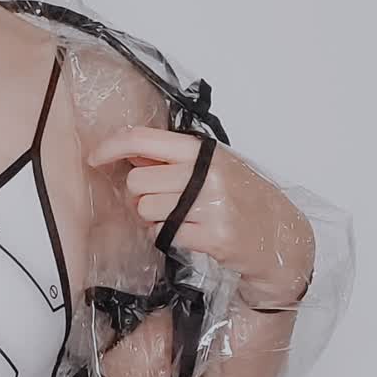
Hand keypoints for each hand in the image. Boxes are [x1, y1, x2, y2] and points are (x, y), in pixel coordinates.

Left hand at [89, 127, 314, 306]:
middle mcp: (208, 174)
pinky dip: (168, 238)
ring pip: (146, 210)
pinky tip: (192, 235)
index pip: (144, 138)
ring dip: (154, 220)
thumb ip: (174, 160)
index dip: (111, 146)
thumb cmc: (246, 200)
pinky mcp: (213, 236)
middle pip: (137, 182)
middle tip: (161, 203)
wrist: (282, 238)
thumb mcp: (214, 168)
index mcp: (205, 151)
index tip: (94, 158)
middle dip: (139, 196)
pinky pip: (163, 235)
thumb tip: (127, 153)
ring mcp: (211, 205)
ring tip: (182, 220)